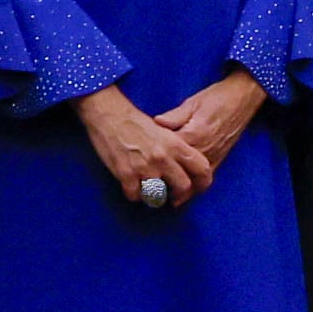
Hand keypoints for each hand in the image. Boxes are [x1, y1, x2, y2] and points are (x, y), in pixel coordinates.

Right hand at [77, 86, 212, 212]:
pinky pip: (135, 196)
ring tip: (150, 190)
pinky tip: (132, 186)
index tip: (197, 187)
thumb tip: (186, 168)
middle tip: (172, 193)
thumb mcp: (164, 130)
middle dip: (179, 194)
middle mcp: (163, 157)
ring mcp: (144, 167)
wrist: (109, 115)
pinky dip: (134, 194)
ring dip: (154, 196)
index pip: (202, 168)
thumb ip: (177, 149)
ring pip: (159, 196)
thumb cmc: (136, 122)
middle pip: (183, 187)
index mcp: (176, 144)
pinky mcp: (126, 174)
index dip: (203, 181)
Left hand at [157, 68, 268, 193]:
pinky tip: (180, 198)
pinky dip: (192, 191)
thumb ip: (174, 116)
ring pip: (192, 181)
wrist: (242, 99)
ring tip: (159, 197)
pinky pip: (205, 181)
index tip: (140, 163)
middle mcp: (203, 149)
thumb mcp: (192, 103)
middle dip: (162, 181)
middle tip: (145, 187)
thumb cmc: (216, 98)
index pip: (170, 152)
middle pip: (179, 172)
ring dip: (176, 191)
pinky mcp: (219, 159)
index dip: (154, 160)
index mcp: (194, 134)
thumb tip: (156, 122)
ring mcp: (212, 156)